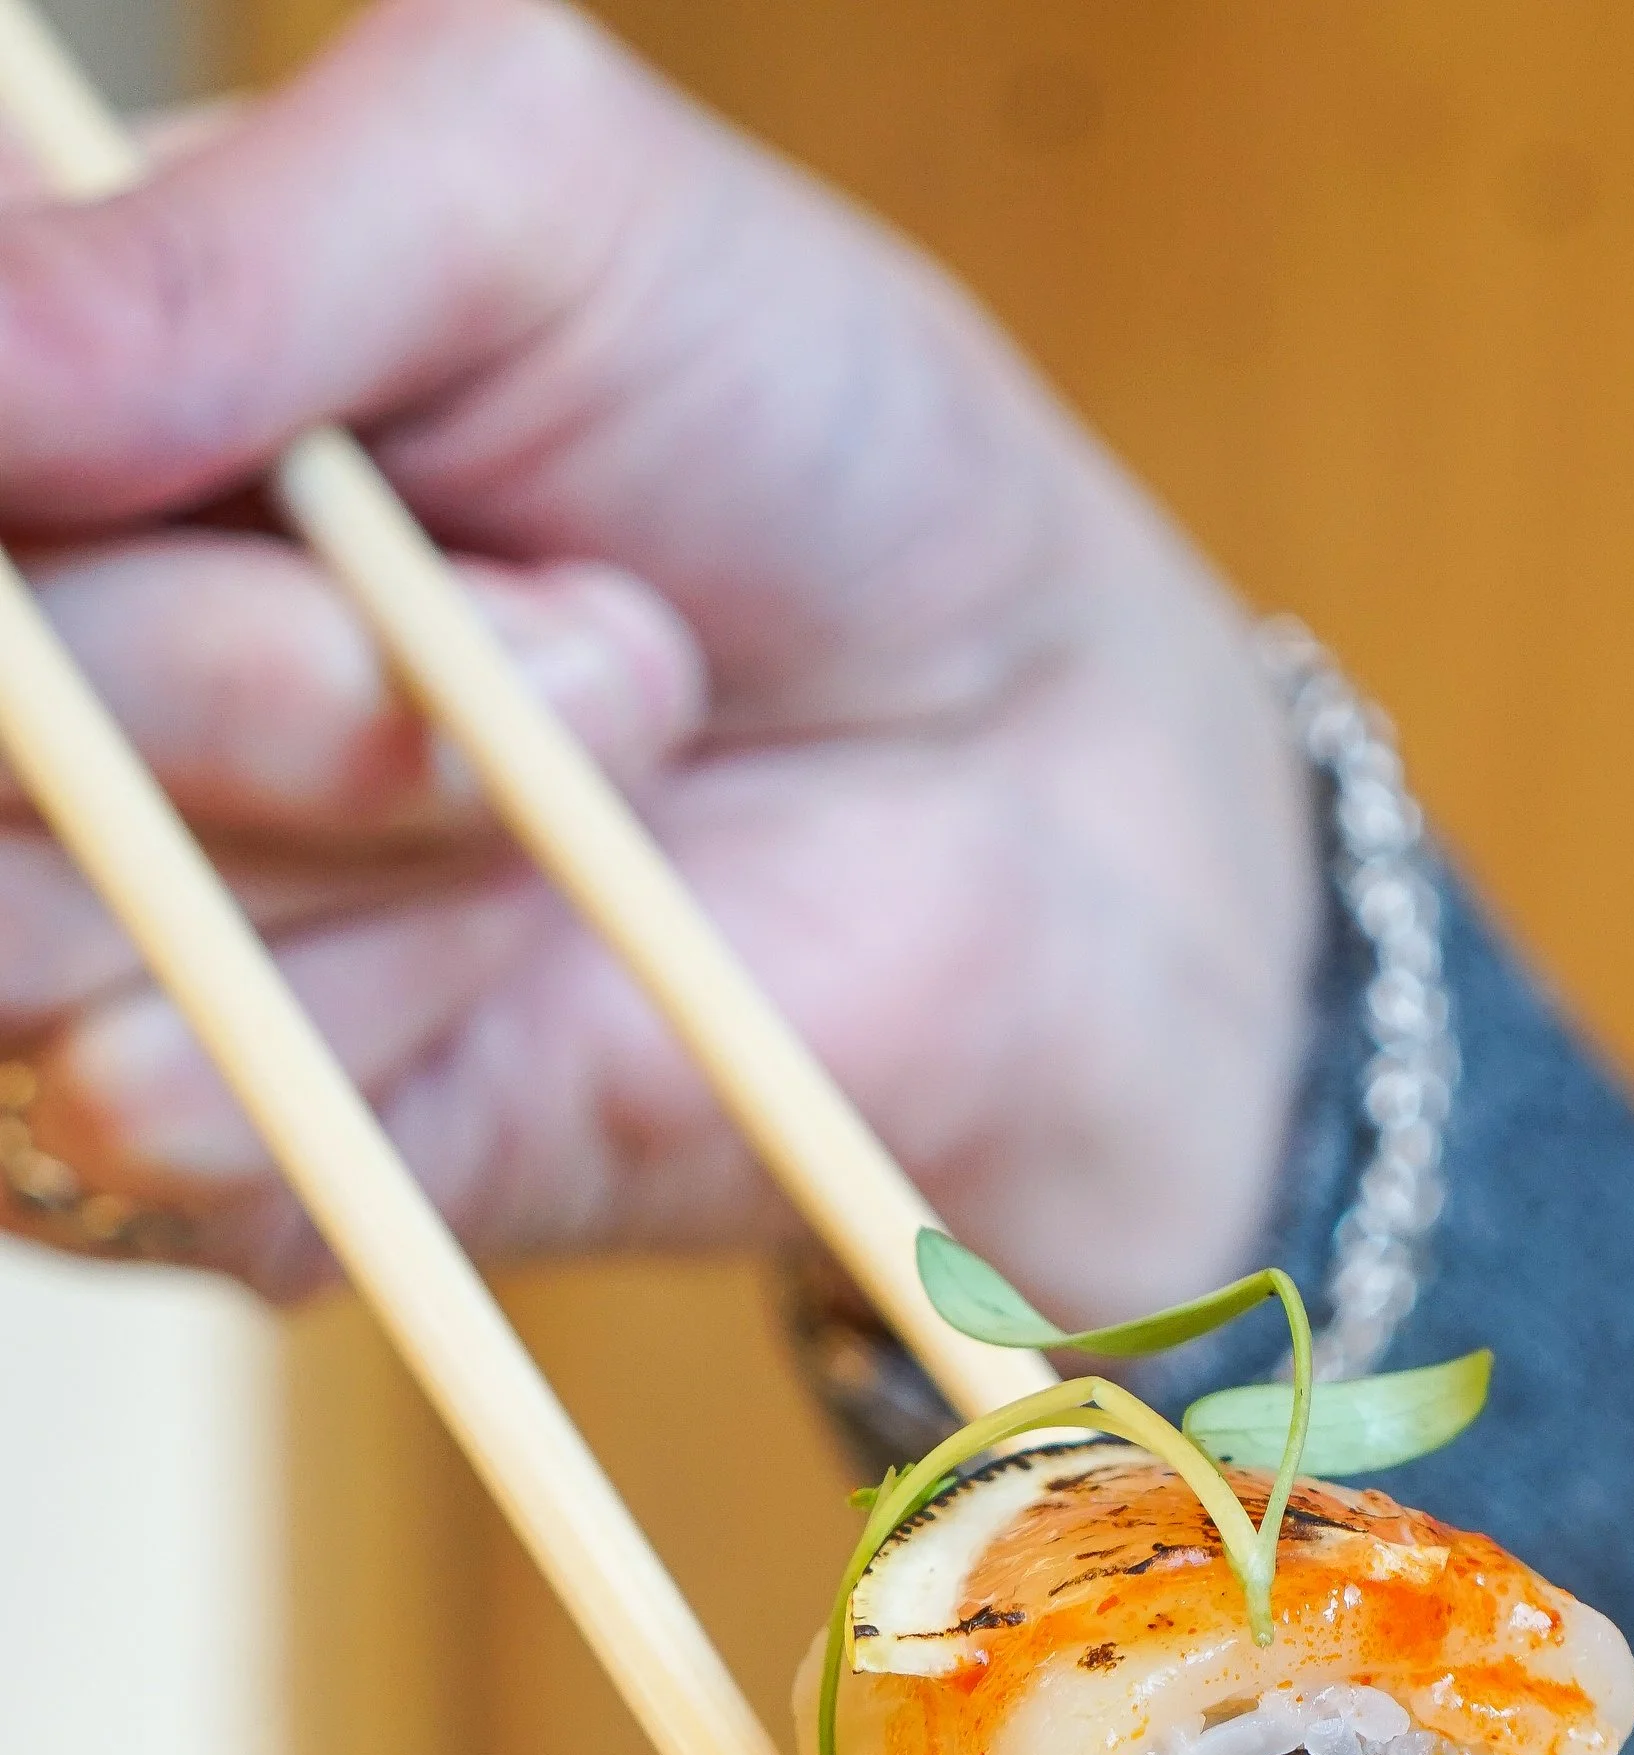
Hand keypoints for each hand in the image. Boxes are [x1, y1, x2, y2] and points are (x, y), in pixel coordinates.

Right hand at [0, 0, 1320, 1319]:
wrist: (1025, 780)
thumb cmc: (783, 439)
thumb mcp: (530, 196)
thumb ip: (222, 248)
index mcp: (25, 409)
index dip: (18, 479)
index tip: (217, 464)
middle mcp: (12, 682)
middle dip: (242, 672)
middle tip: (569, 627)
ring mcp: (81, 932)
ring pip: (17, 940)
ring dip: (352, 846)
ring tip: (591, 779)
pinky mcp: (201, 1171)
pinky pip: (147, 1135)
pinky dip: (374, 1038)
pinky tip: (526, 967)